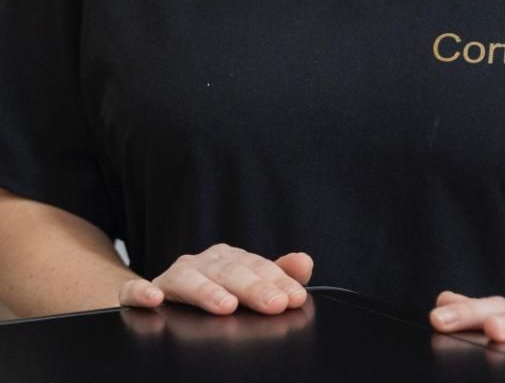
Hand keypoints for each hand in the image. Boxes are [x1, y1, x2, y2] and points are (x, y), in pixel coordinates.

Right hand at [119, 244, 313, 315]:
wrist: (157, 298)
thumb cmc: (211, 291)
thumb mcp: (244, 283)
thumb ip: (277, 274)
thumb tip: (305, 263)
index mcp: (227, 260)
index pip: (256, 267)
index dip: (277, 281)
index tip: (294, 297)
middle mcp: (201, 264)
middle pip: (229, 273)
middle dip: (253, 288)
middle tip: (274, 304)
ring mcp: (171, 277)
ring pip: (188, 279)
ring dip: (207, 291)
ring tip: (226, 306)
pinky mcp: (143, 292)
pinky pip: (135, 290)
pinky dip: (142, 292)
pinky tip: (154, 299)